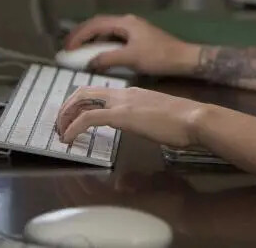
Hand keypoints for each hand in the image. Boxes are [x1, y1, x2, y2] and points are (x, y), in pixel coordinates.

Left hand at [55, 85, 205, 148]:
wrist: (195, 119)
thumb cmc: (184, 123)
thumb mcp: (158, 124)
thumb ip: (143, 132)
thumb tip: (132, 165)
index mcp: (134, 93)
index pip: (100, 93)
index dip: (82, 104)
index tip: (74, 120)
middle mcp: (125, 93)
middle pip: (85, 90)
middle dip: (68, 107)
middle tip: (61, 125)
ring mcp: (122, 101)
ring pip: (82, 99)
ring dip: (66, 116)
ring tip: (61, 133)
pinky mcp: (121, 115)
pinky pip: (88, 118)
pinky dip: (73, 127)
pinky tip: (68, 140)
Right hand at [64, 14, 195, 75]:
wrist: (183, 58)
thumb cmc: (158, 56)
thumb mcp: (131, 58)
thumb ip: (107, 58)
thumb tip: (89, 62)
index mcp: (125, 23)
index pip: (95, 25)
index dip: (78, 35)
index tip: (67, 49)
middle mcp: (128, 22)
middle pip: (99, 24)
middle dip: (82, 35)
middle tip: (69, 49)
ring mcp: (133, 29)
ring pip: (107, 31)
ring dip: (92, 40)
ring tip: (80, 52)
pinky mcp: (138, 37)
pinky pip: (114, 38)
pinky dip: (103, 45)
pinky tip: (99, 55)